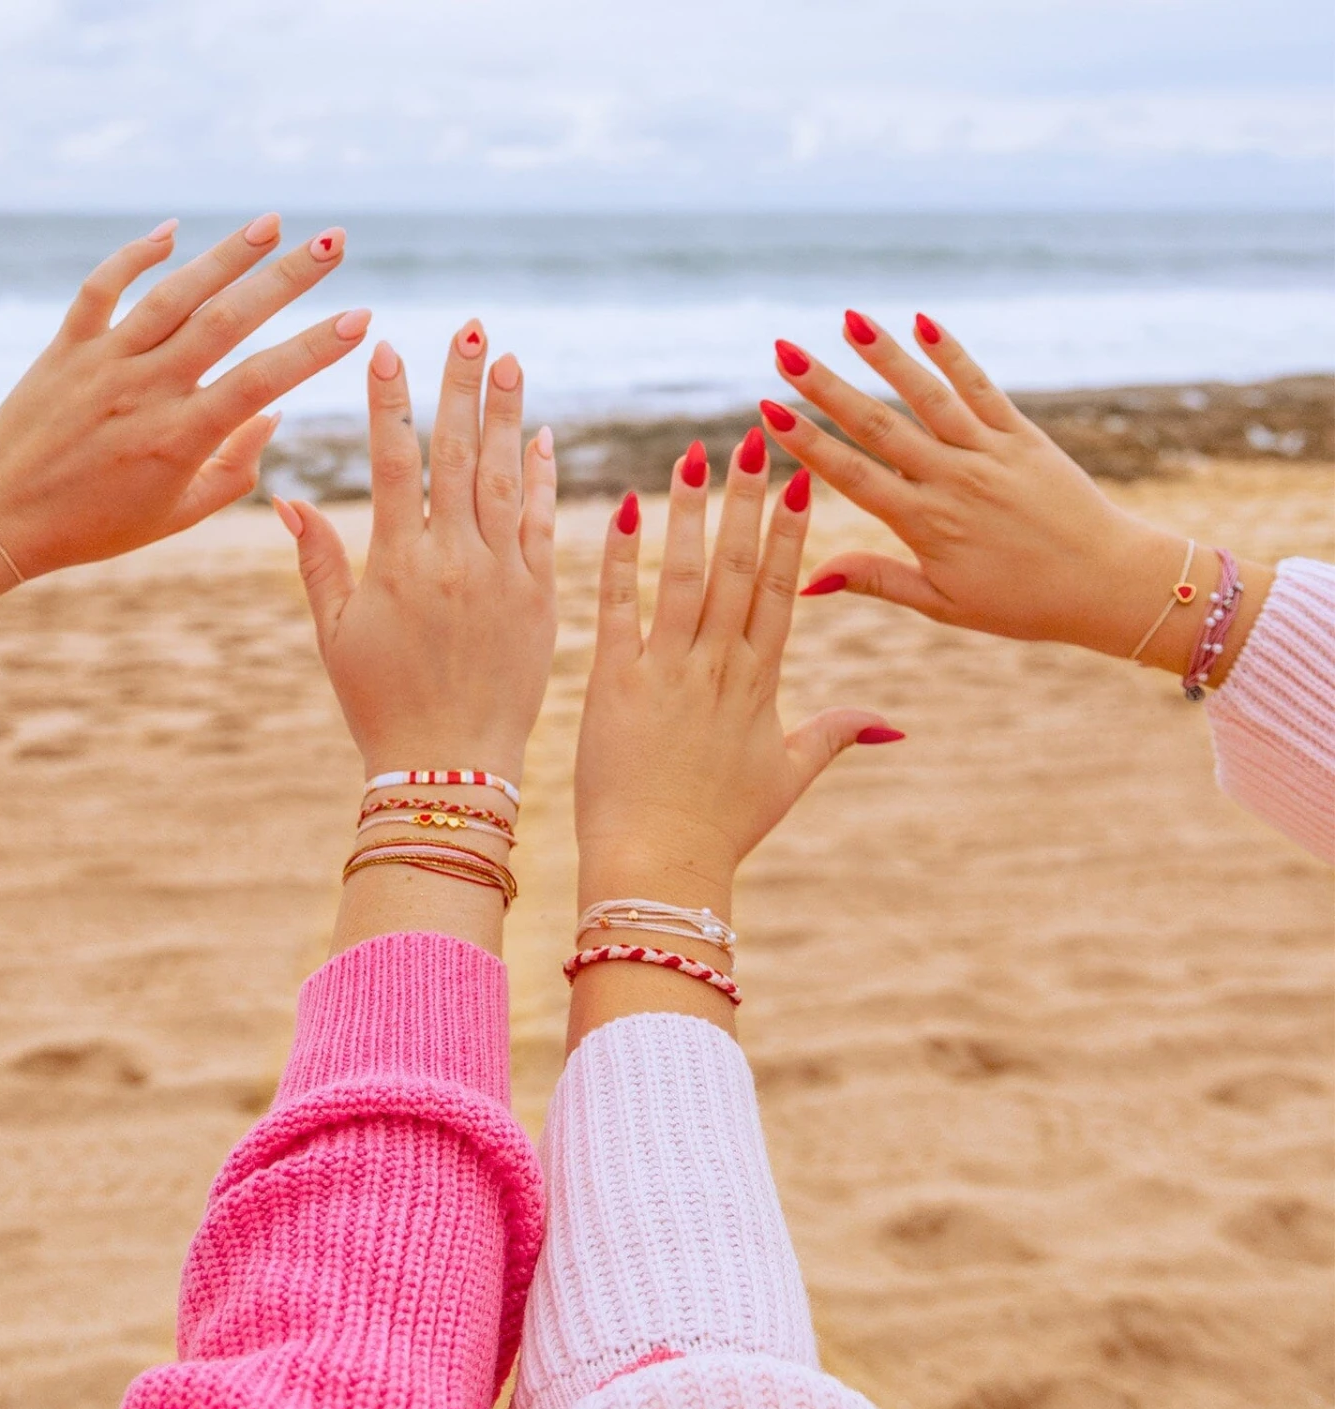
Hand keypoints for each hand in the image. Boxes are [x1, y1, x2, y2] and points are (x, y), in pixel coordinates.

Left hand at [0, 214, 367, 579]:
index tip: (360, 319)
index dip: (317, 347)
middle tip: (334, 243)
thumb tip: (274, 415)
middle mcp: (147, 390)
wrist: (1, 515)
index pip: (265, 381)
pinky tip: (175, 232)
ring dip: (228, 254)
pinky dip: (138, 255)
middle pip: (229, 320)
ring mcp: (104, 362)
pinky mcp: (66, 346)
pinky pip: (104, 287)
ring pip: (174, 293)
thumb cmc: (99, 525)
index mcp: (182, 438)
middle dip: (289, 277)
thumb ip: (236, 467)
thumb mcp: (180, 513)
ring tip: (273, 224)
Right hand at [274, 323, 556, 785]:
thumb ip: (318, 563)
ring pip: (505, 479)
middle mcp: (455, 561)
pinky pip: (542, 526)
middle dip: (463, 386)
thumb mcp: (337, 636)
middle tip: (472, 328)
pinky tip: (541, 437)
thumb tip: (287, 498)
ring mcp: (504, 578)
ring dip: (507, 416)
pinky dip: (542, 479)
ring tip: (509, 360)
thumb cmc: (381, 707)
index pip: (394, 461)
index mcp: (397, 565)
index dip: (391, 400)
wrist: (451, 771)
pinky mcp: (541, 599)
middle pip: (457, 454)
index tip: (390, 347)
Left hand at [574, 430, 894, 911]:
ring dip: (690, 513)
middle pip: (738, 570)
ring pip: (684, 577)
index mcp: (761, 684)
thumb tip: (896, 724)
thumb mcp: (787, 778)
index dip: (788, 534)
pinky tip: (626, 510)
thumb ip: (835, 736)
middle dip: (747, 501)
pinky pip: (618, 610)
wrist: (660, 867)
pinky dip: (622, 561)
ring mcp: (667, 673)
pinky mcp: (615, 685)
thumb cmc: (722, 827)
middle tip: (753, 439)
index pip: (782, 592)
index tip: (798, 481)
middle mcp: (719, 668)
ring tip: (693, 455)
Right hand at [759, 314, 1270, 680]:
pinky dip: (951, 353)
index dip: (806, 442)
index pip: (853, 475)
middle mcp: (953, 480)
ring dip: (884, 355)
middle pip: (878, 424)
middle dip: (826, 386)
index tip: (767, 411)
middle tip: (784, 351)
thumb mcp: (942, 604)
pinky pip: (980, 386)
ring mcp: (989, 452)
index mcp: (926, 525)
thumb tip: (809, 579)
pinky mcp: (1023, 435)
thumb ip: (876, 580)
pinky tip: (922, 321)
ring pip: (927, 395)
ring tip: (847, 320)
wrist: (1108, 583)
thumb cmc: (1022, 604)